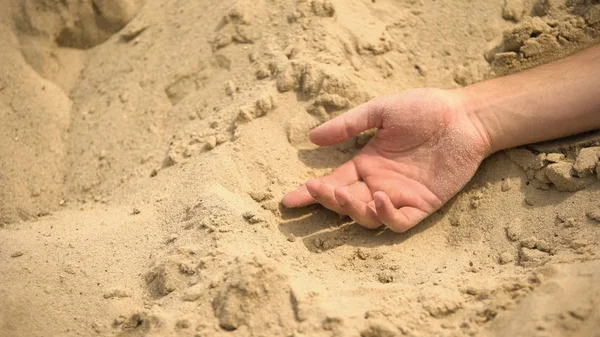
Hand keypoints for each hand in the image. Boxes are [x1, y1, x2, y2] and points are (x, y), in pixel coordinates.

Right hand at [282, 88, 491, 231]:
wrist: (466, 116)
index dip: (310, 193)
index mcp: (366, 164)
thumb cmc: (425, 109)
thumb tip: (311, 138)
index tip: (288, 200)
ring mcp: (400, 196)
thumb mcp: (382, 111)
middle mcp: (379, 183)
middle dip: (326, 201)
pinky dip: (386, 216)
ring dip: (351, 209)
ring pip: (367, 217)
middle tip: (318, 190)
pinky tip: (380, 199)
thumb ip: (349, 125)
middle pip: (345, 202)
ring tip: (342, 194)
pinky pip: (399, 221)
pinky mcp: (423, 204)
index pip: (333, 182)